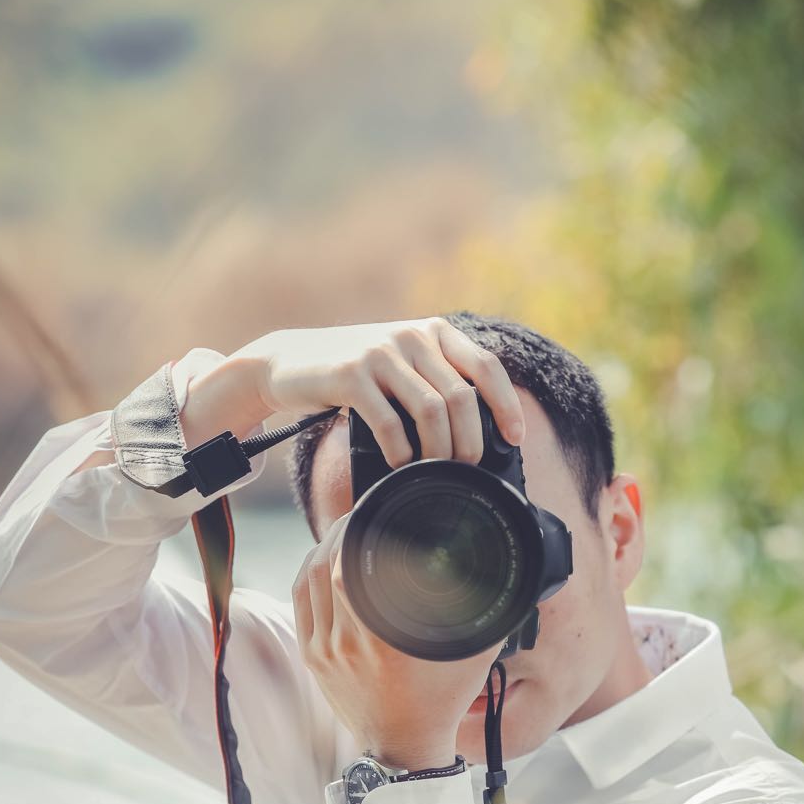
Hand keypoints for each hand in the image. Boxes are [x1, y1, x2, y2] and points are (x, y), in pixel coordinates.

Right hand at [233, 316, 526, 463]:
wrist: (287, 362)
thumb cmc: (354, 376)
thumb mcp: (401, 365)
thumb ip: (435, 382)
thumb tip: (478, 436)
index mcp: (433, 331)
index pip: (487, 366)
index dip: (507, 406)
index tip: (515, 439)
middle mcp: (411, 336)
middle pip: (463, 398)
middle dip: (471, 442)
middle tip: (467, 470)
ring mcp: (381, 353)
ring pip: (433, 411)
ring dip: (440, 451)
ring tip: (437, 472)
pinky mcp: (351, 375)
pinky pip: (390, 422)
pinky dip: (401, 452)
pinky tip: (400, 465)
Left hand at [292, 513, 505, 770]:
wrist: (405, 748)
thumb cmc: (442, 702)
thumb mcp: (473, 653)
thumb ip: (486, 610)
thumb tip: (505, 568)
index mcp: (382, 640)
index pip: (347, 564)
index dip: (354, 528)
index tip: (371, 509)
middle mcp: (345, 643)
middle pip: (323, 564)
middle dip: (338, 531)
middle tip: (359, 513)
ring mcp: (323, 651)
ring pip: (307, 580)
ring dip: (321, 548)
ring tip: (343, 531)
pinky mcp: (312, 657)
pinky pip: (301, 602)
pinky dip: (309, 573)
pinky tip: (324, 559)